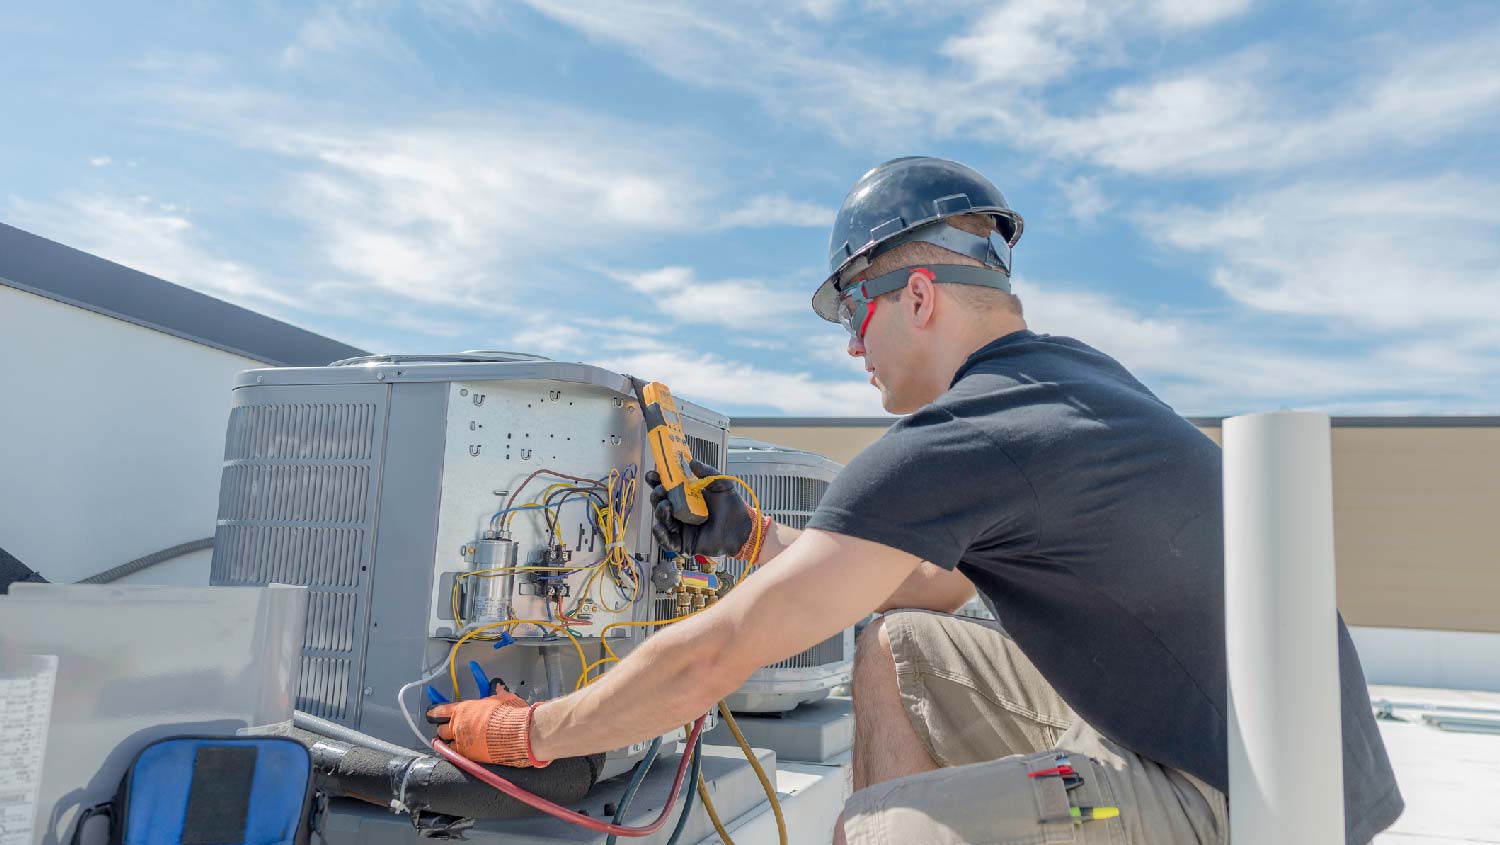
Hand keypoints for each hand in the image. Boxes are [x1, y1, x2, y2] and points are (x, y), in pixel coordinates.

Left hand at [427, 687, 546, 766]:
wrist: (518, 735)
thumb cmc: (510, 713)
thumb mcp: (503, 698)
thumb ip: (496, 694)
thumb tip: (498, 686)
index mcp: (463, 710)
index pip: (440, 710)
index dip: (434, 711)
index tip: (431, 713)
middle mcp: (459, 727)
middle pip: (441, 730)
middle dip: (443, 728)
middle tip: (448, 728)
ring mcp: (463, 744)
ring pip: (447, 745)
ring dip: (450, 743)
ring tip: (454, 742)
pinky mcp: (470, 758)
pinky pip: (458, 756)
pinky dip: (460, 753)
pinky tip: (465, 752)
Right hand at [646, 459, 755, 557]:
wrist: (742, 528)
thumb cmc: (732, 507)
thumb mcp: (721, 484)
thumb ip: (707, 472)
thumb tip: (692, 462)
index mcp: (686, 497)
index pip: (667, 487)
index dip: (657, 481)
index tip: (653, 474)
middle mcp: (680, 511)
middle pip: (661, 502)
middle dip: (657, 495)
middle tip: (660, 490)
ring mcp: (681, 528)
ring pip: (662, 520)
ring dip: (659, 512)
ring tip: (665, 506)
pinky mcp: (683, 544)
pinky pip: (666, 541)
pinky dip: (660, 535)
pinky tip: (658, 526)